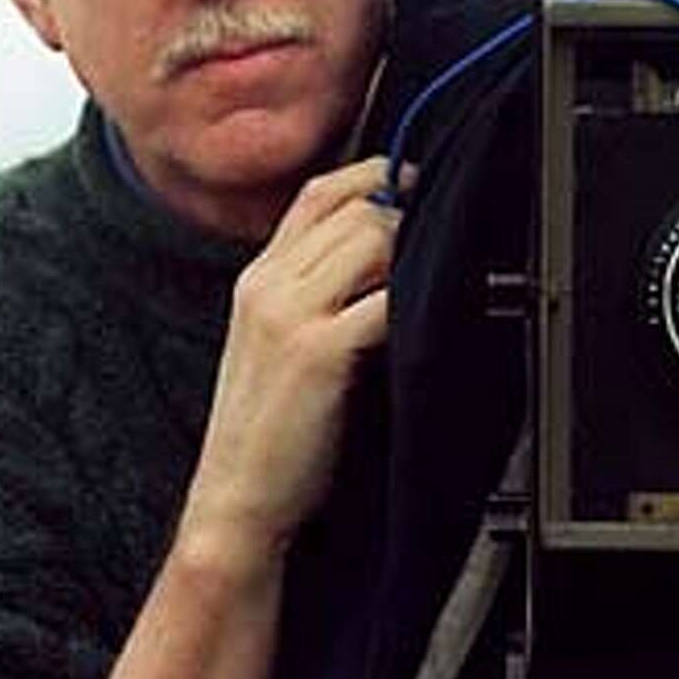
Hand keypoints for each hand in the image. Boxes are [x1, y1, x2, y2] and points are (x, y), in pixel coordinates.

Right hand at [180, 155, 402, 560]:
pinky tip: (428, 319)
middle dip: (406, 216)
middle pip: (353, 209)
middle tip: (440, 239)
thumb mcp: (274, 346)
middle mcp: (267, 285)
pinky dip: (415, 298)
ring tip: (432, 283)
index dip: (373, 177)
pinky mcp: (317, 351)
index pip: (317, 193)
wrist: (237, 500)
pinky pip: (384, 297)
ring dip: (414, 252)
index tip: (413, 184)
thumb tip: (380, 260)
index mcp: (256, 279)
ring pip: (372, 238)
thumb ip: (312, 296)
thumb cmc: (268, 434)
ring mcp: (289, 314)